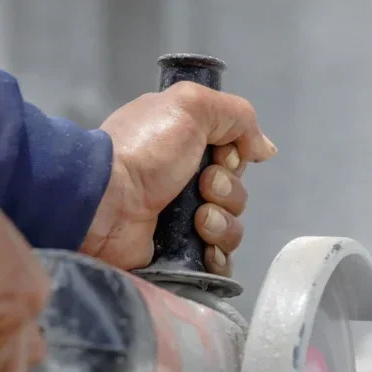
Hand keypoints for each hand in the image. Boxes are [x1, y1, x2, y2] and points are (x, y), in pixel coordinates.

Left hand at [79, 81, 277, 276]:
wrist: (106, 203)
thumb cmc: (144, 151)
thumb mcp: (189, 106)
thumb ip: (236, 116)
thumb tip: (265, 149)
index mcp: (185, 149)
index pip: (232, 159)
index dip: (233, 159)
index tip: (218, 157)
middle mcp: (184, 186)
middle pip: (235, 195)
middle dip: (226, 191)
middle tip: (201, 187)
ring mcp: (181, 225)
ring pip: (231, 229)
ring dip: (221, 223)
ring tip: (197, 220)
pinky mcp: (178, 259)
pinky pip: (218, 263)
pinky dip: (217, 256)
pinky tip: (204, 249)